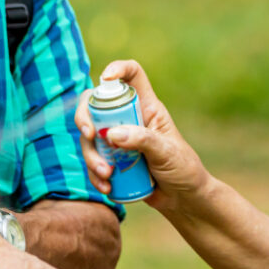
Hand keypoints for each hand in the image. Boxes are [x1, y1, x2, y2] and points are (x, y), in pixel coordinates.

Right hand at [75, 60, 211, 215]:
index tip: (105, 79)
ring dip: (91, 156)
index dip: (118, 69)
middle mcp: (129, 119)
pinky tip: (106, 187)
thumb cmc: (183, 169)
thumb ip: (143, 140)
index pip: (132, 76)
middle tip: (89, 136)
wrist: (183, 199)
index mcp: (148, 108)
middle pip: (96, 105)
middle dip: (85, 118)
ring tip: (107, 175)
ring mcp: (118, 140)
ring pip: (90, 137)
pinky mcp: (112, 161)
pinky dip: (94, 174)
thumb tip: (111, 134)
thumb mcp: (167, 152)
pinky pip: (93, 161)